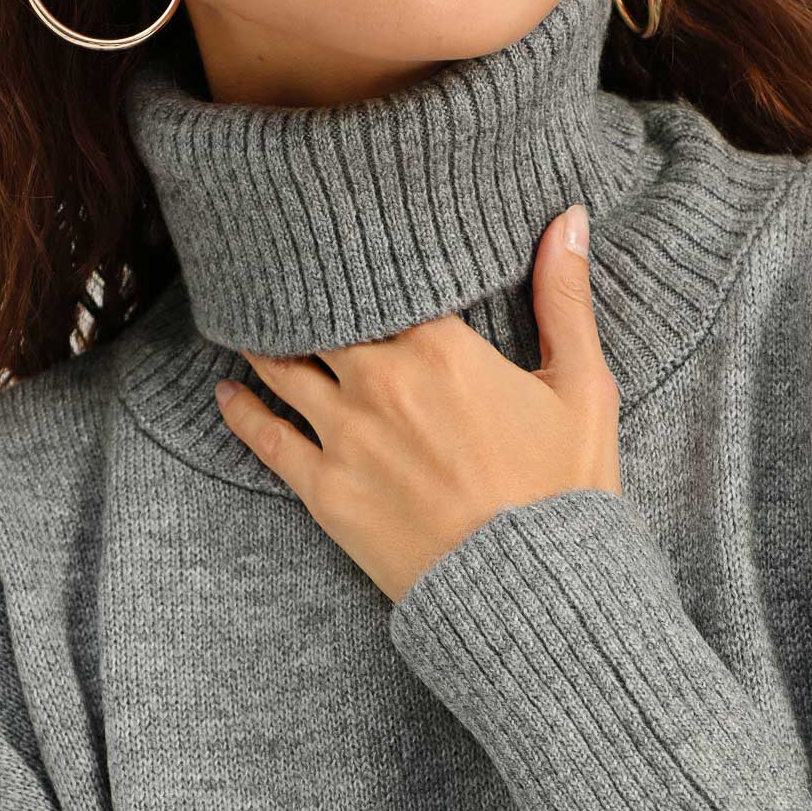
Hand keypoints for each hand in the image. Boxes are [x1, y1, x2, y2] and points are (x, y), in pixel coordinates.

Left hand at [215, 202, 622, 604]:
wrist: (531, 593)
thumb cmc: (564, 494)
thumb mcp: (583, 389)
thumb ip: (565, 298)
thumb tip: (569, 217)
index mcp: (441, 347)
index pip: (378, 279)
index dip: (358, 262)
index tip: (338, 242)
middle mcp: (381, 381)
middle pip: (321, 317)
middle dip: (301, 295)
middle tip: (279, 273)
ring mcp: (346, 437)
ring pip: (283, 367)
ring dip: (264, 342)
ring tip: (248, 324)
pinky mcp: (325, 493)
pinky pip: (265, 436)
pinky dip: (241, 409)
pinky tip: (228, 393)